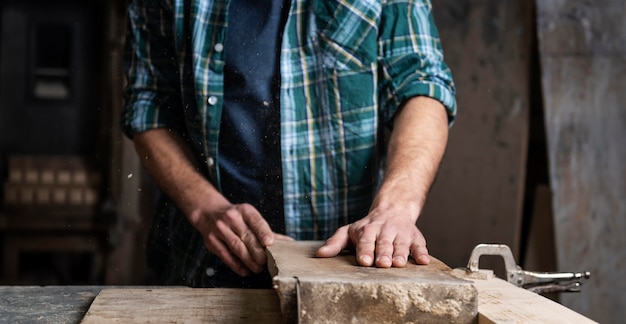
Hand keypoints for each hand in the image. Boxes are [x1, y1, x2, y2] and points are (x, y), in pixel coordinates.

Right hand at [190, 202, 292, 275]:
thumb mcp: (250, 217)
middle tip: (266, 263)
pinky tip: (245, 270)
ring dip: (249, 260)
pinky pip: (226, 255)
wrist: (209, 213)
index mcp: (244, 210)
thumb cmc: (236, 218)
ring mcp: (220, 229)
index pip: (256, 221)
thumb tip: (289, 242)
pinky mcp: (211, 241)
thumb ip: (267, 231)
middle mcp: (231, 218)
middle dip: (258, 252)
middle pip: (247, 237)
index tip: (270, 243)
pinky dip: (237, 265)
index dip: (263, 232)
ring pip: (237, 247)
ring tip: (258, 268)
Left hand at [315, 206, 429, 267]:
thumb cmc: (367, 227)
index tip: (364, 261)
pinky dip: (422, 252)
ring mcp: (401, 234)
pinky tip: (424, 262)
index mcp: (367, 230)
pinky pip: (420, 244)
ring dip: (401, 254)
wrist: (393, 209)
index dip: (365, 251)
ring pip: (401, 244)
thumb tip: (319, 255)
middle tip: (382, 264)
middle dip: (383, 253)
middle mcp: (384, 231)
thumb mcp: (349, 231)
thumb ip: (335, 243)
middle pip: (384, 243)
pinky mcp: (415, 237)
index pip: (365, 240)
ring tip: (399, 264)